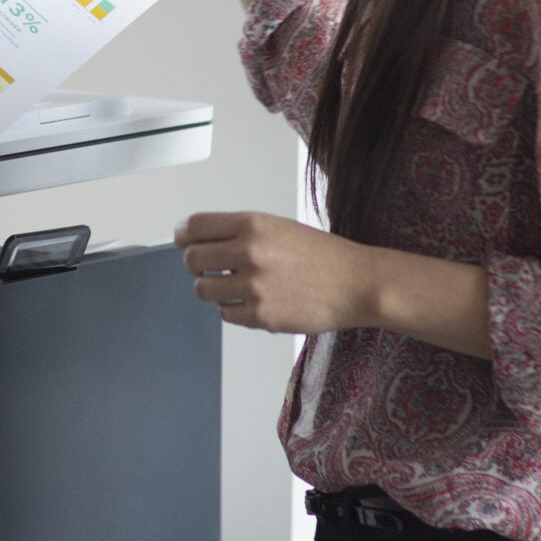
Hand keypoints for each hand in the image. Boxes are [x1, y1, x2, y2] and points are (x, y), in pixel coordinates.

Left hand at [174, 211, 374, 334]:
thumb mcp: (279, 227)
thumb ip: (241, 232)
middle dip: (195, 265)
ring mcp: (254, 286)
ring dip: (212, 289)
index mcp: (253, 225)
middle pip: (192, 259)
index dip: (183, 234)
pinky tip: (250, 301)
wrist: (358, 284)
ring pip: (204, 290)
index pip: (195, 227)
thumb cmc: (323, 255)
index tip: (182, 240)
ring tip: (232, 286)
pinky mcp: (261, 316)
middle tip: (204, 267)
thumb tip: (202, 240)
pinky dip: (232, 309)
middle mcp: (249, 253)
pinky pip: (225, 313)